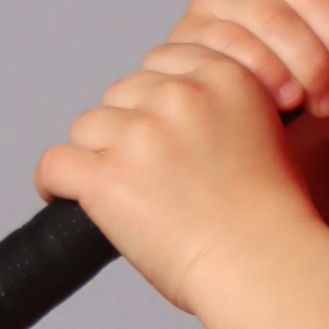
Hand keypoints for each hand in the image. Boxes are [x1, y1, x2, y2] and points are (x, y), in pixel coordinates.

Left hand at [36, 46, 310, 312]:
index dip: (155, 99)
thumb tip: (164, 115)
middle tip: (143, 172)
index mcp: (225, 78)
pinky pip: (56, 164)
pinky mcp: (107, 176)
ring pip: (88, 127)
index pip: (163, 61)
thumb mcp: (263, 137)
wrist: (267, 266)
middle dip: (127, 127)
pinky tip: (64, 197)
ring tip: (115, 192)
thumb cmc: (273, 221)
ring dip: (96, 155)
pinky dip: (55, 183)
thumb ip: (219, 113)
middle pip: (122, 93)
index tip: (159, 130)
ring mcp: (141, 134)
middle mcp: (181, 95)